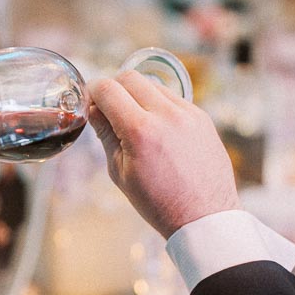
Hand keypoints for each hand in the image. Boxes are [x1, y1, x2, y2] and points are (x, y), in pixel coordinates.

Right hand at [89, 72, 237, 237]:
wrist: (204, 216)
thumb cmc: (159, 202)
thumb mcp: (121, 173)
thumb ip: (106, 135)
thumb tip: (94, 110)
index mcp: (141, 131)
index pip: (108, 89)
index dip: (92, 91)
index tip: (90, 101)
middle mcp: (167, 115)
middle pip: (130, 77)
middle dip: (114, 89)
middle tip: (109, 109)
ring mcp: (188, 113)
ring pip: (153, 84)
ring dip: (138, 95)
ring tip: (135, 122)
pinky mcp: (202, 117)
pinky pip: (173, 98)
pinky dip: (159, 106)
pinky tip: (158, 129)